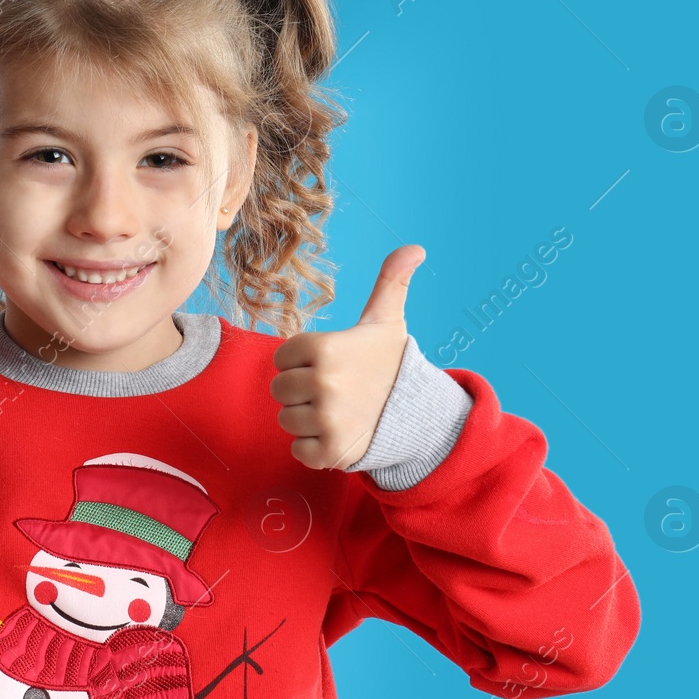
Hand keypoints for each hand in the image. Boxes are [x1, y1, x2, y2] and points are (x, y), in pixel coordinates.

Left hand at [271, 244, 425, 470]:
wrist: (419, 415)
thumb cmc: (392, 365)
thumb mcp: (388, 320)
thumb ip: (391, 281)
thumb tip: (415, 247)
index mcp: (325, 348)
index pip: (282, 357)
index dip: (301, 362)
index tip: (330, 365)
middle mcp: (323, 382)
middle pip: (279, 389)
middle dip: (301, 391)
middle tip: (335, 391)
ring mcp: (326, 418)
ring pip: (286, 419)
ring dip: (307, 420)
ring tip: (338, 412)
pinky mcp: (330, 450)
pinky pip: (297, 450)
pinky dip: (313, 448)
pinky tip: (337, 435)